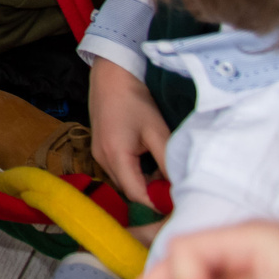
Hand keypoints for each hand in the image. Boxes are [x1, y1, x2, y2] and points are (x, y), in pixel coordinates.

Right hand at [88, 57, 172, 207]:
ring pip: (124, 181)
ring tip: (164, 171)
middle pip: (129, 190)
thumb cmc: (134, 100)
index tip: (177, 203)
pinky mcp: (100, 148)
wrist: (111, 75)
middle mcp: (102, 160)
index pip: (137, 195)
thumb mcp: (157, 132)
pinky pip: (118, 170)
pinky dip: (135, 171)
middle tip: (174, 186)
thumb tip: (180, 186)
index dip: (157, 203)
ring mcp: (98, 154)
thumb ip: (168, 162)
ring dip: (144, 182)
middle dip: (152, 193)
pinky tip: (148, 159)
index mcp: (116, 157)